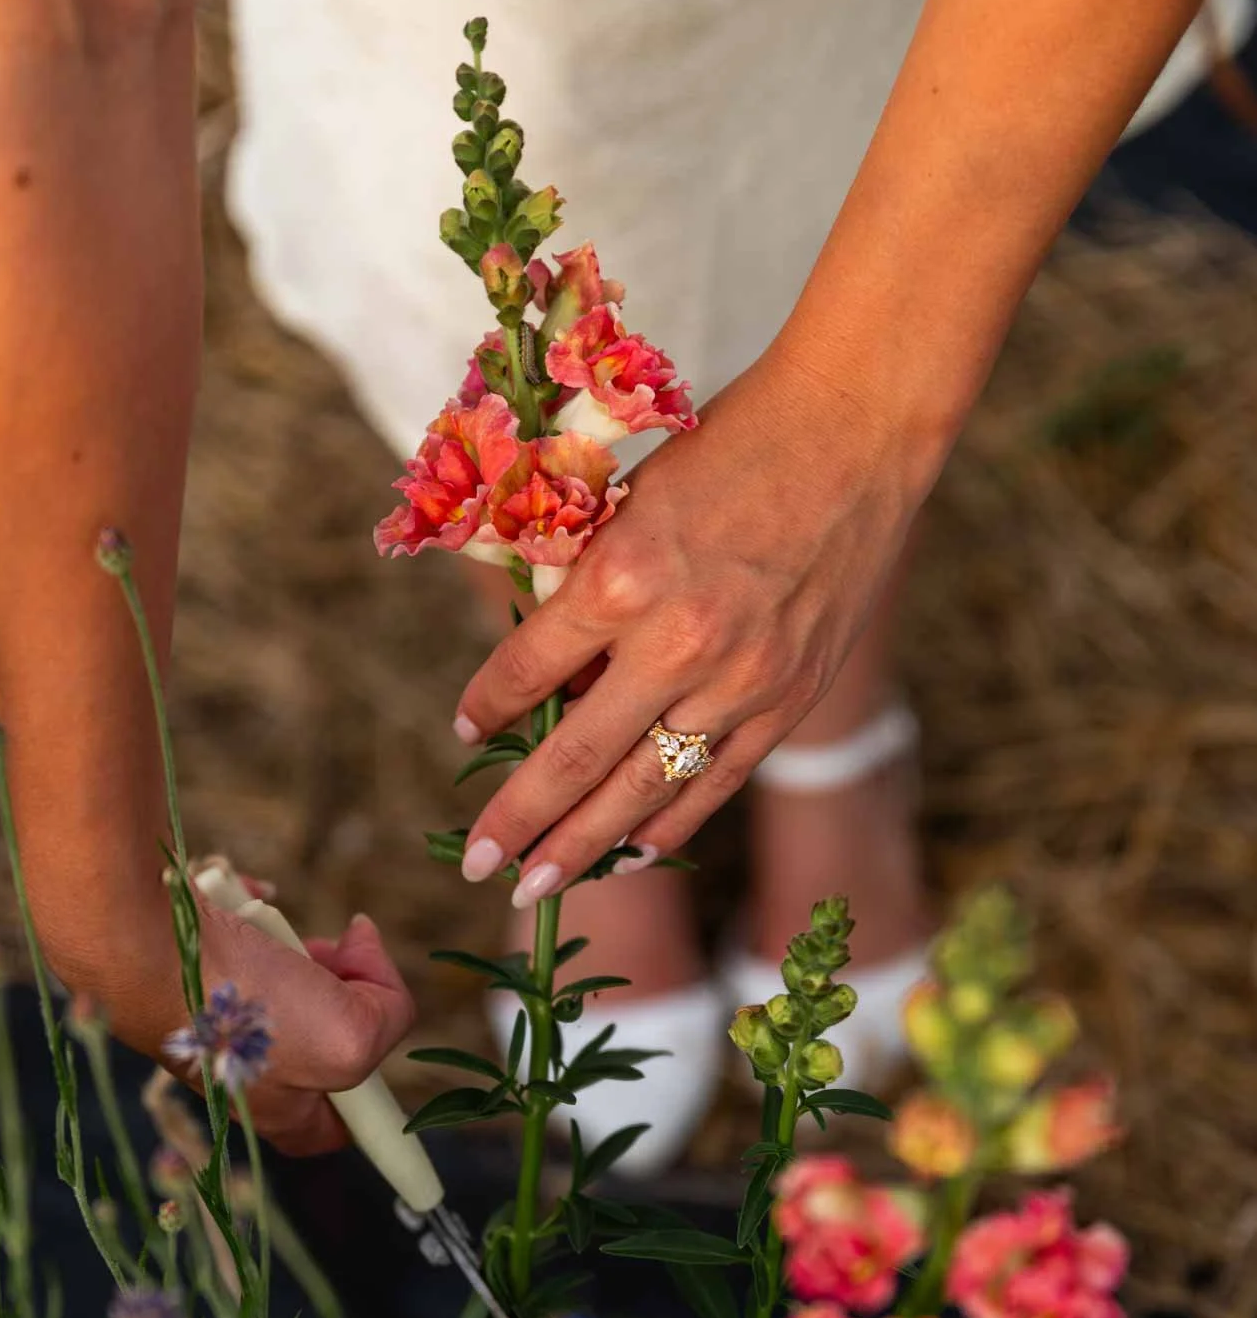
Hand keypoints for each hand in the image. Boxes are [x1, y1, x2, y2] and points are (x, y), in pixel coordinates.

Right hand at [39, 888, 414, 1157]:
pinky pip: (248, 935)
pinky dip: (257, 914)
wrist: (142, 945)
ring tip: (281, 937)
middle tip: (330, 965)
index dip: (370, 1088)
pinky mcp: (195, 970)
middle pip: (322, 1035)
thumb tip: (366, 958)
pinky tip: (253, 902)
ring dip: (296, 946)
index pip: (337, 1125)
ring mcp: (217, 1020)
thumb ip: (386, 1019)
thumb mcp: (347, 1037)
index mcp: (277, 1109)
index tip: (377, 1038)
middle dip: (340, 990)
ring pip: (287, 979)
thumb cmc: (240, 1007)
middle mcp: (245, 1072)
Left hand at [453, 339, 943, 905]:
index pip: (525, 671)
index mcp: (619, 577)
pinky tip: (629, 852)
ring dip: (582, 847)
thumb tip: (543, 674)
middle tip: (473, 866)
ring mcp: (740, 680)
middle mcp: (677, 641)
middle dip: (516, 822)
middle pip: (574, 759)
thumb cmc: (727, 446)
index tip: (465, 733)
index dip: (487, 707)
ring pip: (644, 789)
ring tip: (534, 888)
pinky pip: (715, 782)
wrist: (852, 430)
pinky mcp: (789, 698)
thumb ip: (584, 584)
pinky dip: (668, 823)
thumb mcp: (629, 500)